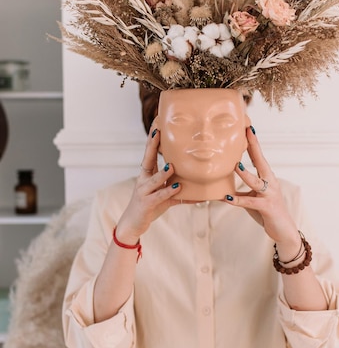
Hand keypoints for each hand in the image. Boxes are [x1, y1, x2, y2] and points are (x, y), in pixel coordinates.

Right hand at [115, 127, 180, 242]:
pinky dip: (169, 193)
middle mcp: (144, 180)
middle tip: (157, 133)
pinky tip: (177, 188)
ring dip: (163, 173)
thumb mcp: (162, 192)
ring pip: (154, 180)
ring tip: (171, 166)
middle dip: (151, 146)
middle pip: (147, 160)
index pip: (149, 153)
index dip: (152, 139)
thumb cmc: (150, 205)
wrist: (134, 223)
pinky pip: (160, 197)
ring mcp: (144, 192)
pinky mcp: (147, 204)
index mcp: (147, 174)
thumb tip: (196, 181)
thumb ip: (175, 184)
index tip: (156, 124)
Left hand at [224, 126, 300, 258]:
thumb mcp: (253, 199)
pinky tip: (226, 198)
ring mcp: (270, 194)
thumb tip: (222, 188)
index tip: (247, 127)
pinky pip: (250, 202)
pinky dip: (238, 200)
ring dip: (245, 173)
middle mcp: (271, 183)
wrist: (284, 231)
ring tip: (235, 164)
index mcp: (267, 178)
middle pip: (261, 161)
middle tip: (246, 132)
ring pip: (256, 181)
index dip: (253, 143)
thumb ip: (241, 191)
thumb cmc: (267, 213)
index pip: (259, 157)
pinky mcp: (267, 207)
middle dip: (254, 146)